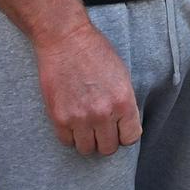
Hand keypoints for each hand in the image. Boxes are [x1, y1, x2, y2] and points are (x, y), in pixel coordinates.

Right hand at [33, 21, 140, 154]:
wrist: (65, 39)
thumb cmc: (95, 52)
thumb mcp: (122, 75)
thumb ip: (125, 102)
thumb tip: (125, 124)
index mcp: (123, 102)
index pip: (131, 138)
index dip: (125, 134)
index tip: (120, 128)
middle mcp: (103, 114)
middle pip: (108, 148)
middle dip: (107, 139)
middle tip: (102, 127)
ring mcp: (80, 118)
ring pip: (87, 149)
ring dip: (88, 140)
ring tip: (86, 126)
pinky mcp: (59, 118)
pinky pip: (67, 142)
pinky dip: (70, 135)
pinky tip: (72, 121)